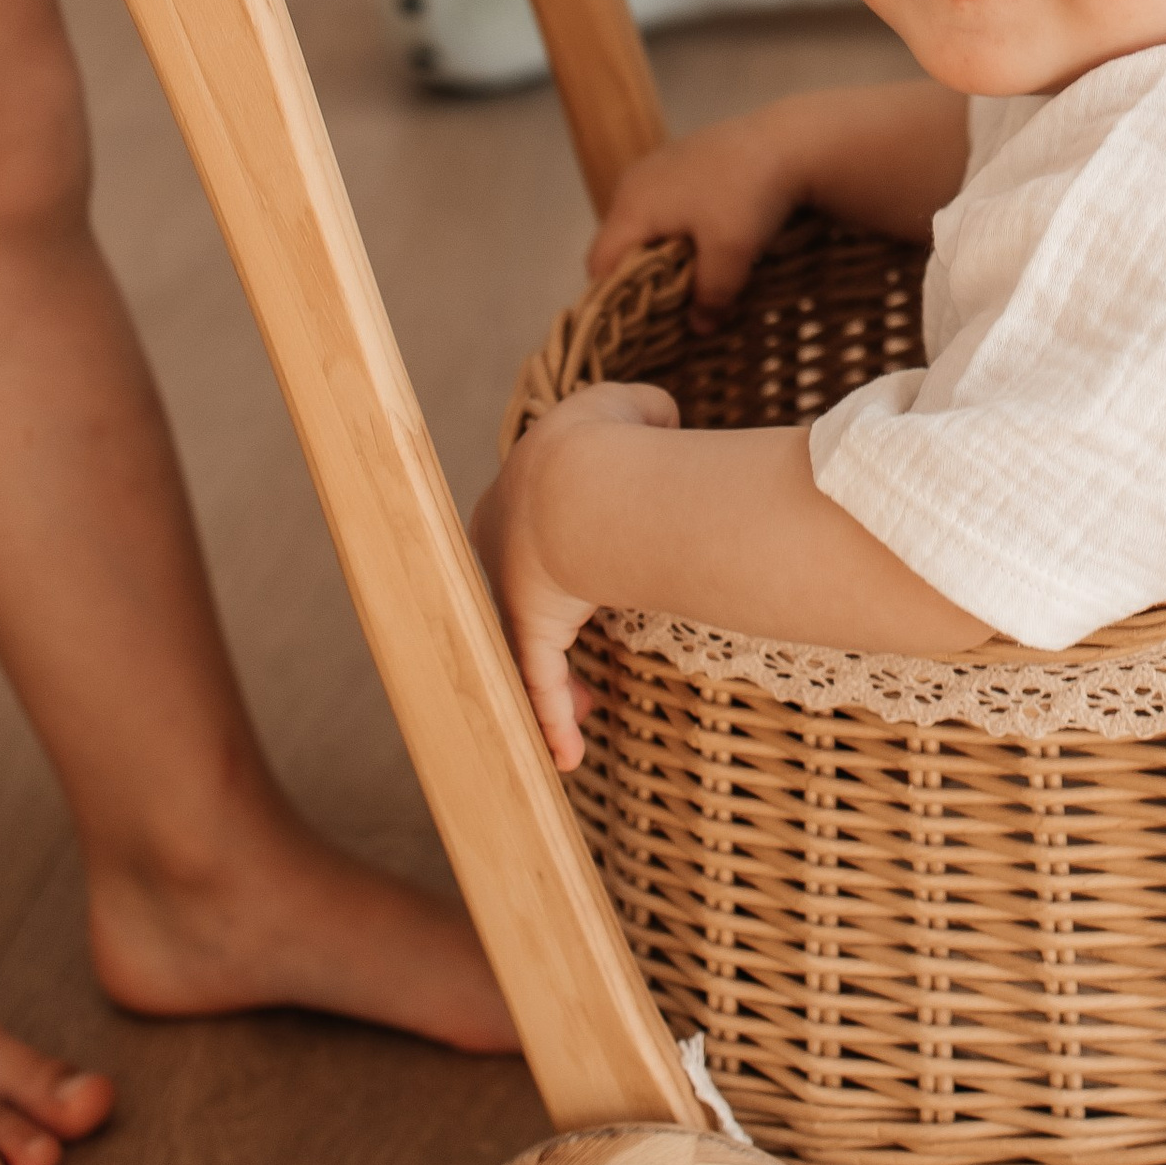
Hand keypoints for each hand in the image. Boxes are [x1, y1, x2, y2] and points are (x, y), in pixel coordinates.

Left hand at [472, 380, 679, 771]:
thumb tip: (662, 420)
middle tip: (580, 649)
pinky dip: (555, 723)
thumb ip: (645, 410)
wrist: (582, 481)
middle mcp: (503, 554)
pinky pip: (542, 685)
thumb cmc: (604, 442)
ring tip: (585, 713)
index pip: (533, 531)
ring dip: (559, 688)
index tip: (587, 567)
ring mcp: (516, 596)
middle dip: (552, 626)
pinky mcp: (534, 632)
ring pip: (531, 652)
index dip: (560, 551)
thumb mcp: (631, 405)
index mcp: (519, 497)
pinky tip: (569, 759)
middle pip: (524, 601)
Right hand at [588, 114, 808, 310]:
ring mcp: (657, 164)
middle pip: (619, 242)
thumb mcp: (731, 255)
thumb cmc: (750, 197)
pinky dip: (677, 226)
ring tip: (693, 271)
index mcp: (632, 206)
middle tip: (671, 302)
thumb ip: (710, 296)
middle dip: (640, 276)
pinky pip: (664, 202)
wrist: (790, 141)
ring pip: (644, 222)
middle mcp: (634, 182)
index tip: (643, 321)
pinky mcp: (682, 157)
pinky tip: (710, 236)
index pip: (600, 263)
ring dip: (661, 250)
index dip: (615, 297)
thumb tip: (699, 328)